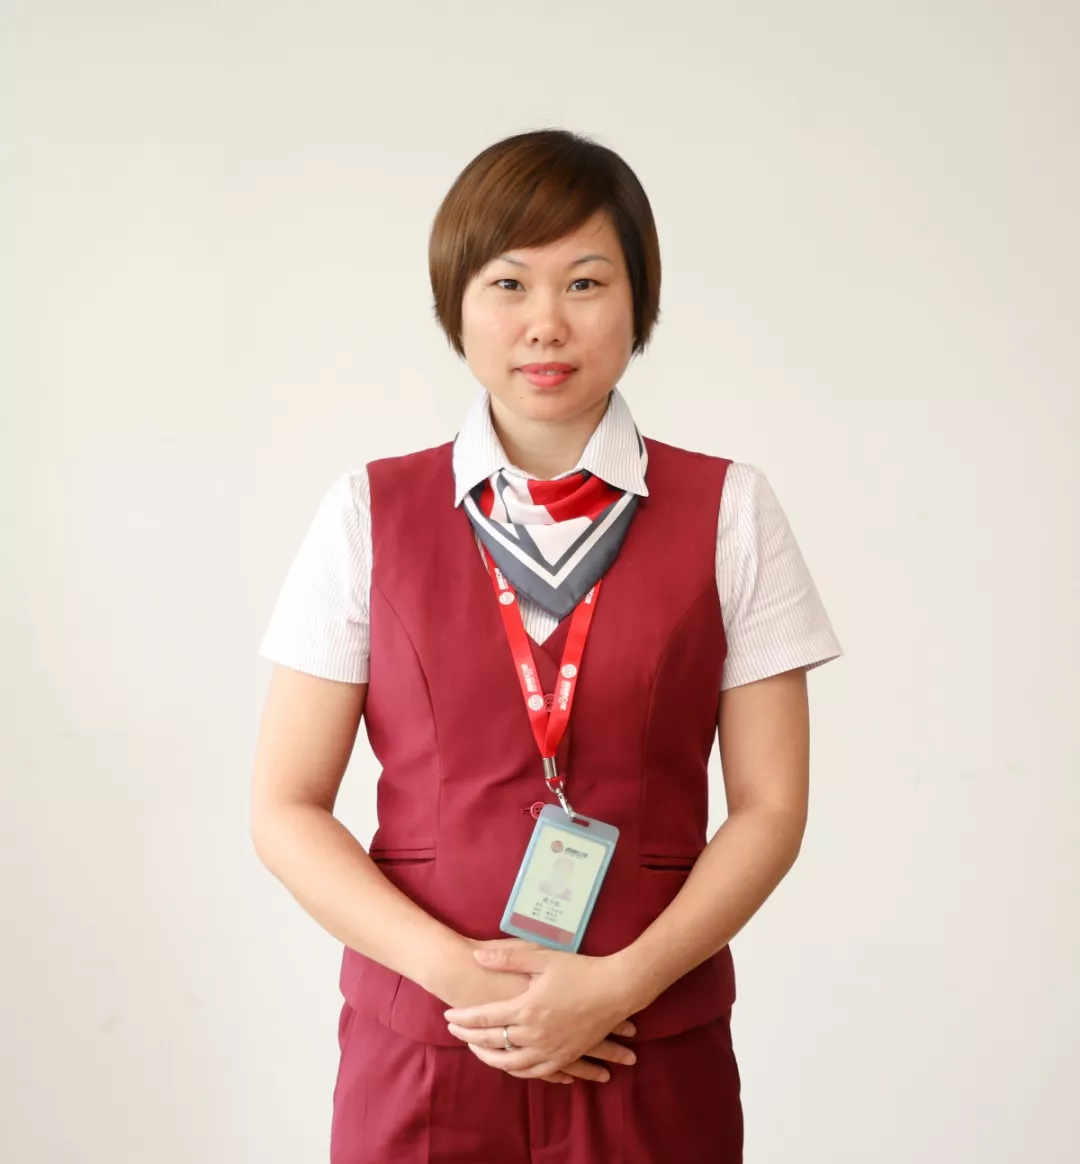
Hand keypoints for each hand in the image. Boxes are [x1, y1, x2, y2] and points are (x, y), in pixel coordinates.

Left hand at [444, 943, 637, 1083]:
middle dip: (469, 1038)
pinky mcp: (565, 1057)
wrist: (616, 989)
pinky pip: (535, 1072)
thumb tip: (478, 956)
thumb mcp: (543, 958)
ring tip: (477, 1051)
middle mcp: (535, 1034)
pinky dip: (517, 1070)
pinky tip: (510, 1066)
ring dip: (490, 1059)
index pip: (484, 1018)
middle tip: (454, 1033)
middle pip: (492, 1043)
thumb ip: (508, 958)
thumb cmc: (580, 969)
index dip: (463, 1018)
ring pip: (511, 1064)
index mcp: (526, 1008)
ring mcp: (550, 1049)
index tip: (448, 1016)